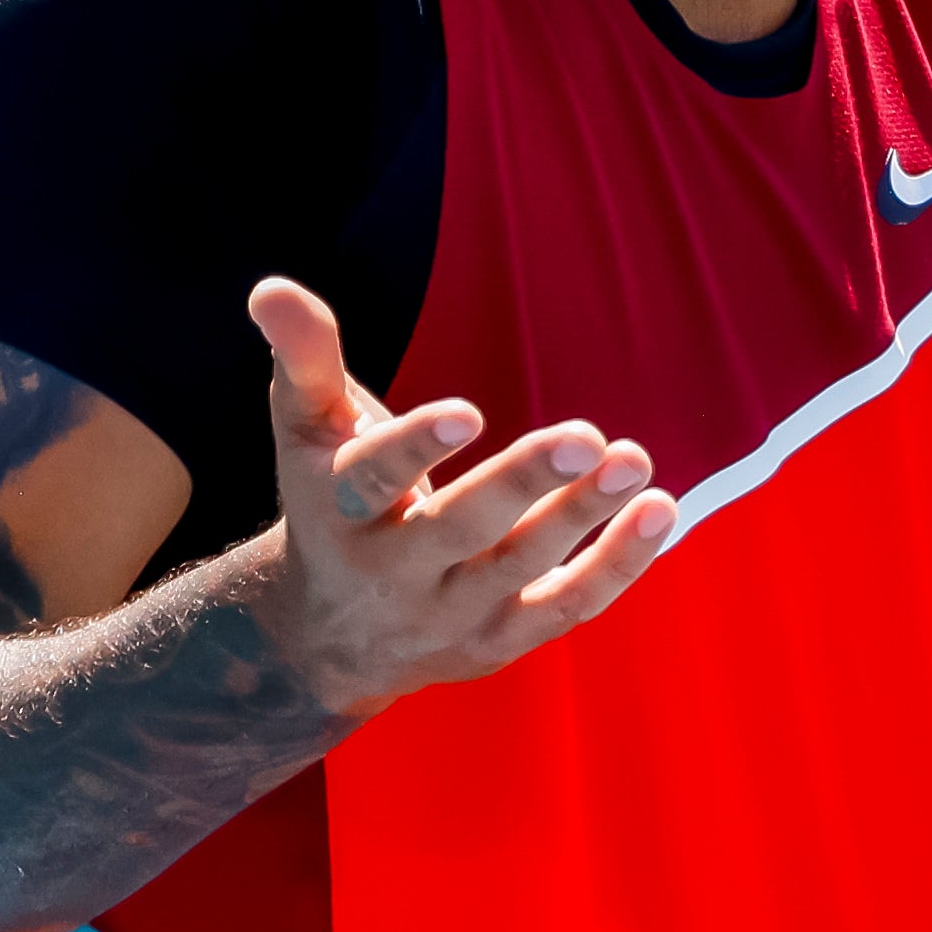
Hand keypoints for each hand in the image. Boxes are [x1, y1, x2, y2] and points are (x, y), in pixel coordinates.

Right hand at [240, 277, 676, 717]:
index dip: (416, 447)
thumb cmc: (332, 504)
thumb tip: (272, 288)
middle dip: (523, 484)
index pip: (373, 481)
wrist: (329, 636)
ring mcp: (450, 617)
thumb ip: (304, 360)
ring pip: (522, 571)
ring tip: (634, 459)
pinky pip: (566, 608)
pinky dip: (617, 564)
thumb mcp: (309, 434)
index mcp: (340, 514)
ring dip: (583, 517)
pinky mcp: (500, 642)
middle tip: (585, 434)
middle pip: (459, 531)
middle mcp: (393, 574)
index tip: (467, 413)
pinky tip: (658, 509)